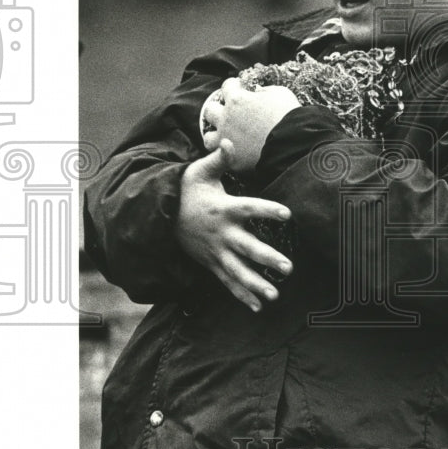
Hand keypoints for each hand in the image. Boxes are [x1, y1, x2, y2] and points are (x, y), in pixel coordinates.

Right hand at [175, 140, 292, 311]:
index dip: (268, 210)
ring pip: (238, 271)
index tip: (288, 214)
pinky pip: (227, 282)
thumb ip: (218, 159)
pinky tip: (258, 307)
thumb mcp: (199, 171)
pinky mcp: (211, 263)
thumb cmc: (186, 190)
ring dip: (256, 284)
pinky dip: (241, 295)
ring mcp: (216, 252)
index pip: (250, 209)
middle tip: (289, 267)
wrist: (158, 216)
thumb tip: (229, 141)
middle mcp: (221, 234)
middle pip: (248, 248)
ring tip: (275, 295)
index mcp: (223, 209)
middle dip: (267, 259)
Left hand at [203, 78, 299, 172]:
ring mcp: (226, 139)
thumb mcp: (280, 93)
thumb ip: (265, 91)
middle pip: (210, 110)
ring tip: (226, 136)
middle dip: (218, 109)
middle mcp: (226, 118)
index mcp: (237, 99)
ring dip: (216, 135)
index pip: (227, 86)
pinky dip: (227, 153)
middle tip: (229, 113)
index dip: (234, 86)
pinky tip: (235, 151)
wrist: (293, 144)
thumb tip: (258, 93)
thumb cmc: (289, 116)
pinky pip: (222, 157)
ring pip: (209, 136)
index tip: (240, 89)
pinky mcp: (231, 159)